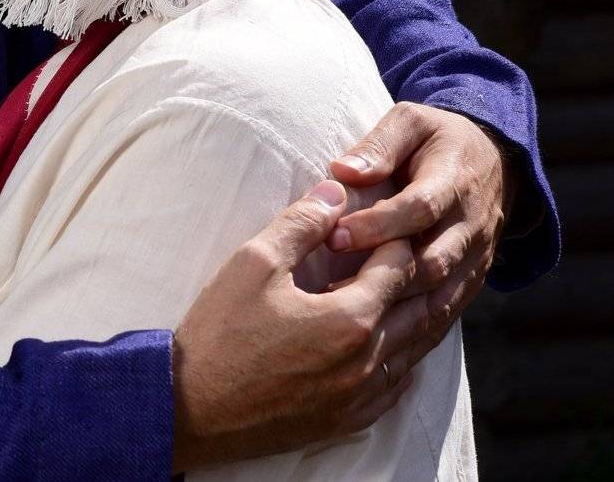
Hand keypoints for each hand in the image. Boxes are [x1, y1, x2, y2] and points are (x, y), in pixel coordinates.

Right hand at [171, 180, 428, 469]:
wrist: (193, 411)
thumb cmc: (221, 333)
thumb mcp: (254, 262)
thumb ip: (302, 223)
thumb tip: (336, 192)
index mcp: (350, 319)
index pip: (400, 266)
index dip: (400, 234)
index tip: (394, 213)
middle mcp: (367, 361)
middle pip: (419, 308)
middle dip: (420, 271)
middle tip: (416, 242)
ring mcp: (360, 397)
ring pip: (414, 350)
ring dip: (418, 312)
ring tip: (416, 283)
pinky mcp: (347, 420)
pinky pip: (396, 386)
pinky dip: (405, 355)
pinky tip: (396, 340)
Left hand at [328, 103, 514, 363]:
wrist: (495, 162)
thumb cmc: (437, 139)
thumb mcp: (411, 121)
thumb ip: (380, 145)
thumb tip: (343, 171)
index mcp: (454, 181)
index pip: (418, 208)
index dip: (377, 225)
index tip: (334, 235)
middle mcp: (471, 226)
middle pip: (432, 261)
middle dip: (384, 274)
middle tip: (331, 286)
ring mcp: (476, 259)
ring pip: (441, 297)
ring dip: (398, 312)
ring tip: (347, 323)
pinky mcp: (473, 282)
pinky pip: (447, 314)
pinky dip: (417, 333)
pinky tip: (378, 344)